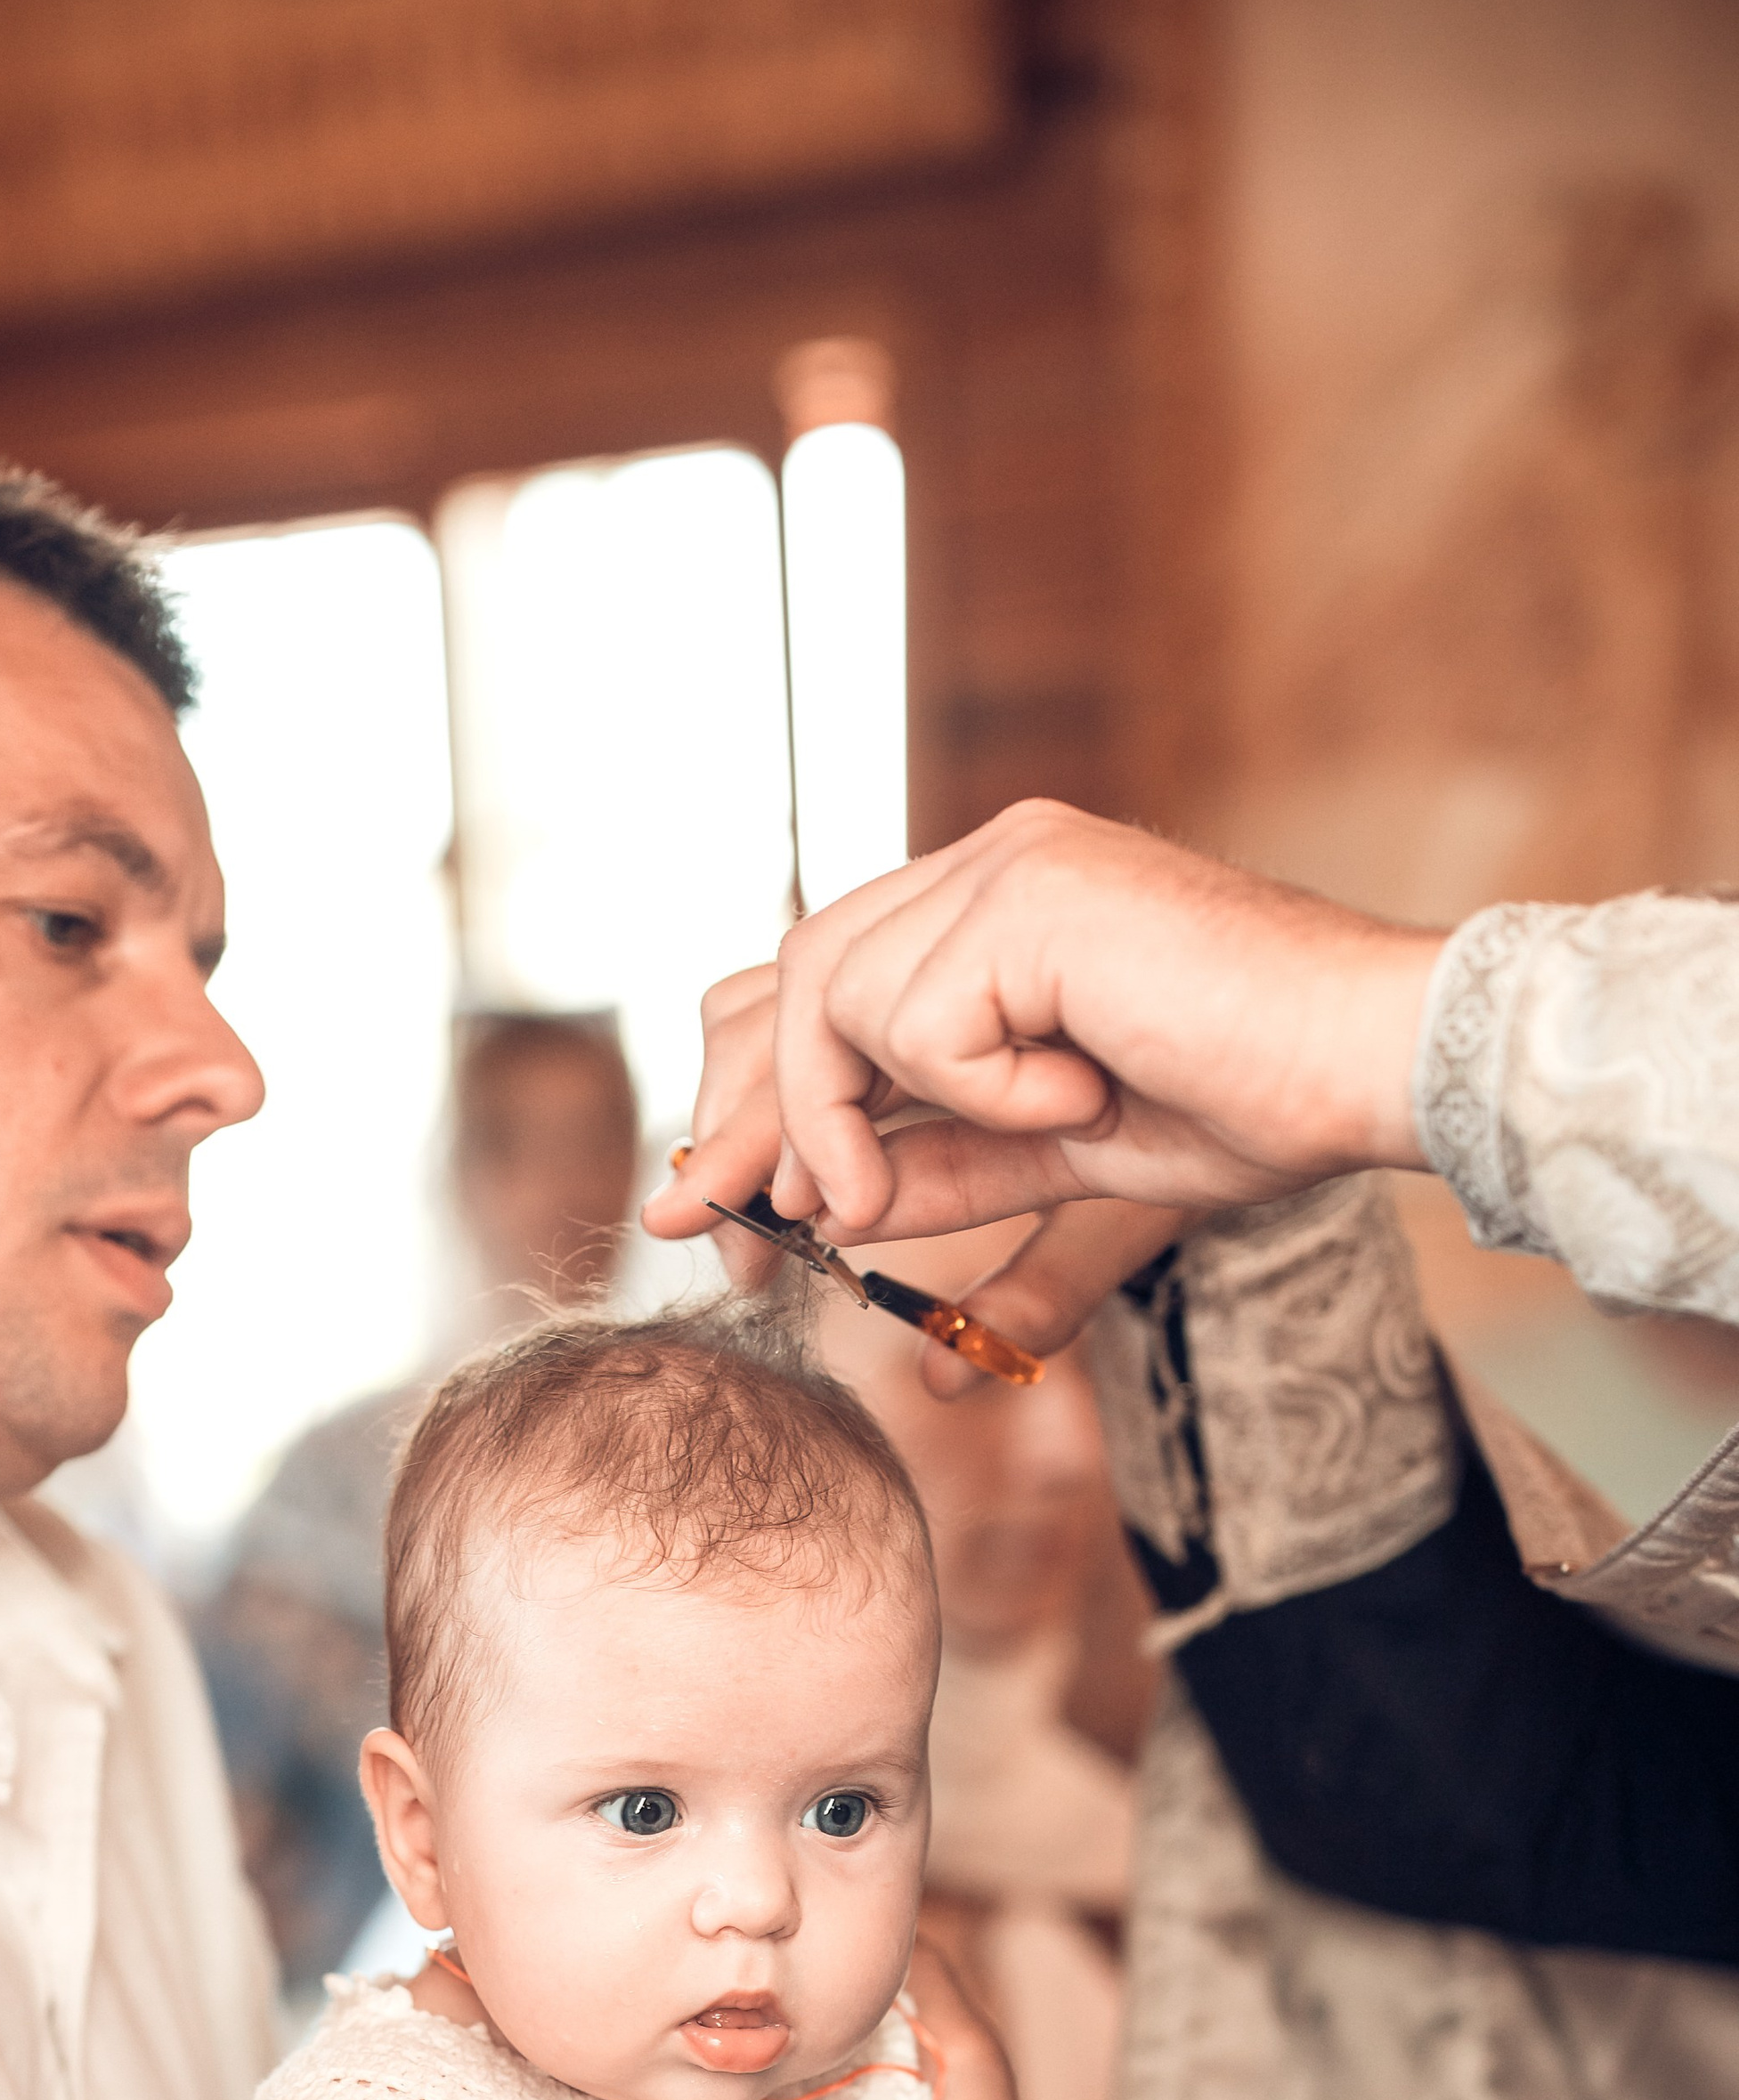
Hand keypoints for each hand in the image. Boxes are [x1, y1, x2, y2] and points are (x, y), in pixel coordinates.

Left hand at [644, 802, 1443, 1271]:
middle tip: (734, 1237)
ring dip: (859, 1122)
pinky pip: (921, 1024)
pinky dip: (979, 1092)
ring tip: (943, 1183)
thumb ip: (945, 1170)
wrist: (1367, 1064)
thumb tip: (829, 1213)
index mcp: (992, 909)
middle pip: (791, 977)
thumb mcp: (1059, 1158)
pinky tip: (1080, 1094)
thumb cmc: (1254, 1100)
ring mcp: (1008, 861)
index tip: (732, 1215)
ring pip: (835, 997)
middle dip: (750, 1122)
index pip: (818, 982)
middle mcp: (988, 863)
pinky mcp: (1031, 887)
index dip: (758, 1098)